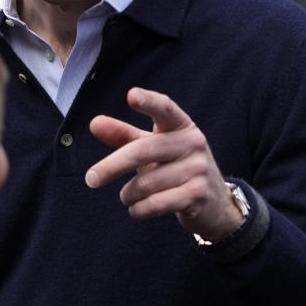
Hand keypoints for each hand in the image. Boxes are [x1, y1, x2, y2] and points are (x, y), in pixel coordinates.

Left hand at [85, 88, 244, 240]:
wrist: (214, 203)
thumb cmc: (174, 166)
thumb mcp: (151, 147)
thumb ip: (123, 135)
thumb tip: (94, 124)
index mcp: (180, 125)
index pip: (165, 108)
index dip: (149, 102)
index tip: (131, 95)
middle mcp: (193, 143)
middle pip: (141, 151)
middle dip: (111, 167)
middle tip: (91, 179)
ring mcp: (198, 169)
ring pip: (145, 183)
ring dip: (128, 195)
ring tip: (128, 196)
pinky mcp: (198, 196)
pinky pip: (155, 204)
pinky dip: (138, 209)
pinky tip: (136, 209)